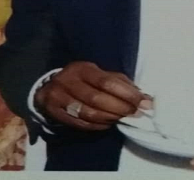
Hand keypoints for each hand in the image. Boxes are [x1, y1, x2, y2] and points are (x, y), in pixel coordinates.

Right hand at [34, 61, 150, 130]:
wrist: (50, 86)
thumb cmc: (83, 79)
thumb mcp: (98, 73)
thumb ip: (120, 82)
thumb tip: (143, 96)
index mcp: (83, 68)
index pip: (107, 82)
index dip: (126, 93)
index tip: (143, 101)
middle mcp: (69, 81)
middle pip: (97, 99)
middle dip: (120, 108)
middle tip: (135, 113)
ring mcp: (58, 97)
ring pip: (88, 113)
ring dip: (109, 118)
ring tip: (122, 118)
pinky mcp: (54, 112)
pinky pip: (79, 123)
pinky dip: (97, 126)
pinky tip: (108, 124)